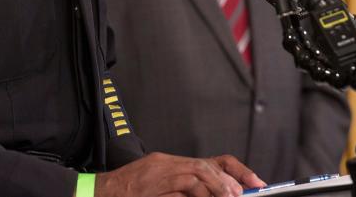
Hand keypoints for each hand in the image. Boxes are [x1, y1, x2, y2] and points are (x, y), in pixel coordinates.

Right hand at [94, 151, 264, 196]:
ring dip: (219, 185)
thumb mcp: (162, 192)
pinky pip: (183, 184)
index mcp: (174, 165)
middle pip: (208, 165)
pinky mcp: (155, 181)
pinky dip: (200, 191)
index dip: (237, 171)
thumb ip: (186, 192)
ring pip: (199, 171)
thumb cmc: (129, 196)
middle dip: (231, 180)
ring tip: (231, 196)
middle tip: (245, 192)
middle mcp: (169, 164)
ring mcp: (161, 171)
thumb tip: (216, 195)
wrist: (100, 193)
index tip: (255, 184)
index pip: (214, 162)